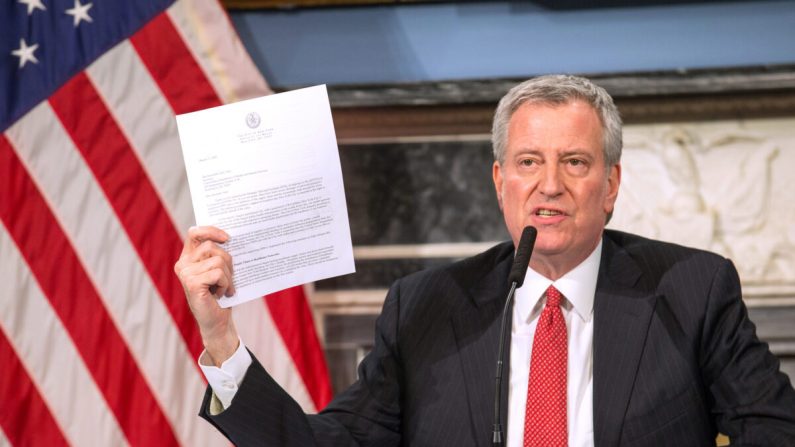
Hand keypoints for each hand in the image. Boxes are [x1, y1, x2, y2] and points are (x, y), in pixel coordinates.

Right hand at [174, 226, 238, 365]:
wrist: (218, 321)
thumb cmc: (220, 294)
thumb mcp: (219, 270)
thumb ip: (218, 254)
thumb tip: (230, 237)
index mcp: (188, 258)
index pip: (195, 233)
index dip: (210, 230)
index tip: (227, 237)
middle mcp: (183, 264)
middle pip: (211, 246)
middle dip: (227, 261)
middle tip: (228, 277)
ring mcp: (185, 274)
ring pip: (217, 260)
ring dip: (228, 276)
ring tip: (224, 288)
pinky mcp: (192, 284)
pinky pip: (218, 274)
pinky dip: (225, 284)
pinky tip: (221, 294)